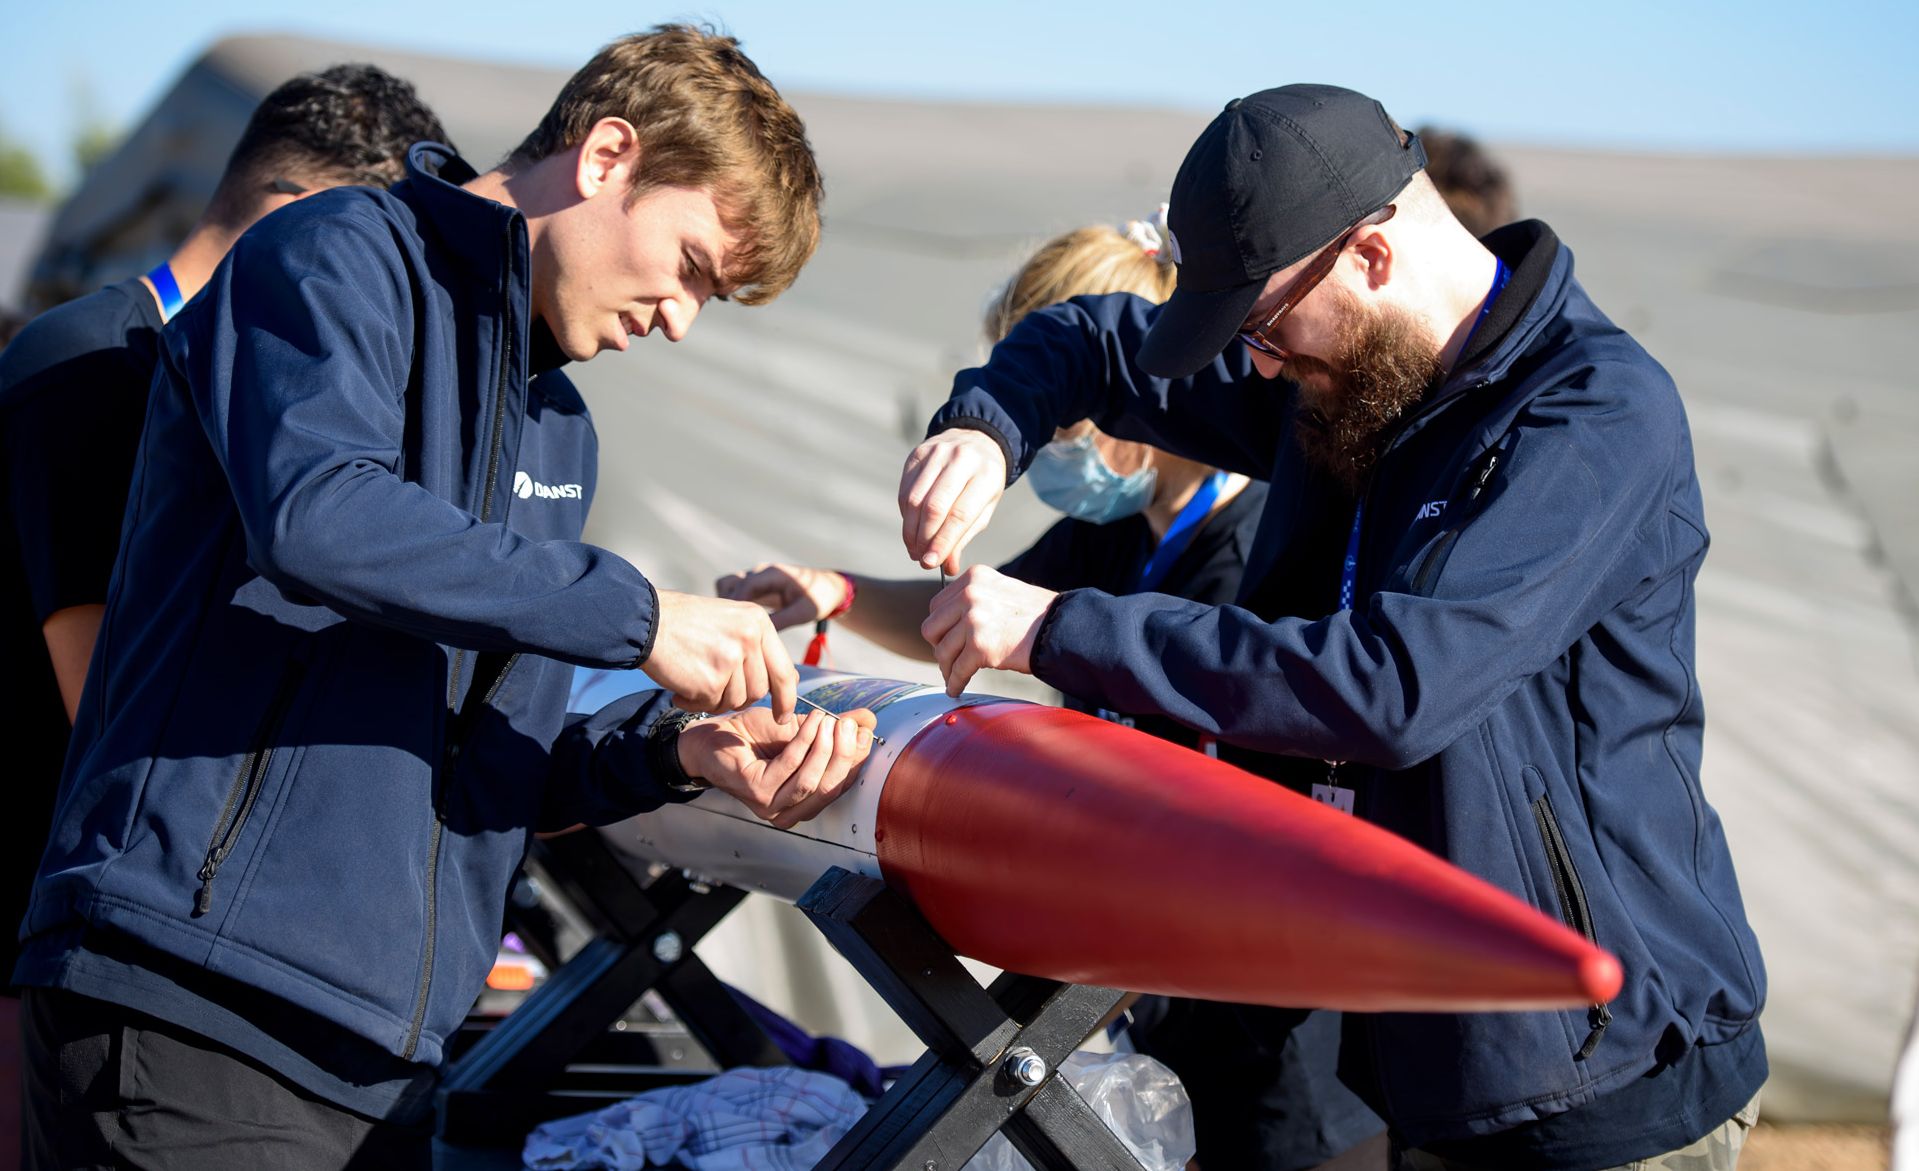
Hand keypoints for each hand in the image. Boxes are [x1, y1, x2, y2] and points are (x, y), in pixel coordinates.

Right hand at [645, 590, 797, 719]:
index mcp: (759, 622)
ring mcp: (732, 659)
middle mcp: (750, 639)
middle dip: (738, 697)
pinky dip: (695, 703)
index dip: (786, 698)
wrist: (646, 620)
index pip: (784, 670)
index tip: (782, 715)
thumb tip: (789, 680)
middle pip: (759, 690)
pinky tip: (682, 688)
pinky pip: (712, 705)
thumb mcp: (732, 621)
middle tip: (713, 687)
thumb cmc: (685, 623)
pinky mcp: (711, 679)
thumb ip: (758, 648)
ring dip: (714, 699)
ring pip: (736, 700)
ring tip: (693, 680)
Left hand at [678, 706, 878, 827]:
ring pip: (812, 780)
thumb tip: (869, 720)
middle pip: (830, 786)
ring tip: (827, 718)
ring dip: (825, 746)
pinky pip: (790, 766)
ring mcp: (772, 806)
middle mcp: (791, 812)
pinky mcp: (757, 792)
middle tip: (847, 722)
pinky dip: (805, 741)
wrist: (714, 735)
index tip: (863, 728)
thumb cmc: (755, 736)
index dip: (856, 757)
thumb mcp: (803, 730)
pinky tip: (810, 721)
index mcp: (806, 802)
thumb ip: (834, 729)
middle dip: (844, 753)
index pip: (842, 784)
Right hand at [715, 563, 849, 630]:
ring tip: (735, 627)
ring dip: (728, 605)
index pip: (744, 585)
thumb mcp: (803, 612)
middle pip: (728, 584)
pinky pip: (734, 594)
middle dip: (727, 606)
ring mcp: (755, 579)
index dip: (735, 605)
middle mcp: (760, 573)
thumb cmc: (819, 598)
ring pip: (727, 588)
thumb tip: (757, 637)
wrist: (828, 589)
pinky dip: (732, 607)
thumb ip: (781, 621)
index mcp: (772, 574)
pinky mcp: (754, 589)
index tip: (732, 626)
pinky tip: (739, 625)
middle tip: (732, 629)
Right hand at [899, 429, 1006, 573]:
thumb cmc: (982, 482)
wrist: (975, 441)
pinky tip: (911, 527)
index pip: (959, 515)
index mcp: (985, 475)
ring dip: (910, 530)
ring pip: (914, 499)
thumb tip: (947, 566)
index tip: (930, 563)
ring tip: (914, 548)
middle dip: (924, 538)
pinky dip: (905, 514)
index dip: (942, 542)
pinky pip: (905, 490)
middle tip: (921, 558)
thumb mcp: (984, 508)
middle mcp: (961, 460)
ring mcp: (937, 453)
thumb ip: (964, 536)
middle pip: (933, 507)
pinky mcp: (917, 453)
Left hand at [920, 566, 1054, 696]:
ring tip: (953, 675)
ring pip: (942, 651)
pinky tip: (957, 688)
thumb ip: (973, 600)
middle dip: (939, 646)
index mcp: (973, 577)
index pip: (937, 605)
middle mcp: (970, 594)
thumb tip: (946, 625)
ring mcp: (974, 620)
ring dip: (947, 667)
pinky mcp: (980, 646)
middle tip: (949, 658)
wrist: (1061, 628)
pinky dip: (955, 682)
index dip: (941, 626)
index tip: (947, 639)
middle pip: (932, 627)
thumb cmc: (1034, 615)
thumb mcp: (1000, 591)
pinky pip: (957, 670)